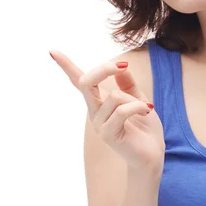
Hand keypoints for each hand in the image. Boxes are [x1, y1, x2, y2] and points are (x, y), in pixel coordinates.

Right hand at [50, 50, 165, 173]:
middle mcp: (95, 112)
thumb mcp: (138, 99)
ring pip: (113, 97)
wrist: (153, 154)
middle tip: (123, 65)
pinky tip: (147, 111)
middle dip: (104, 69)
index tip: (52, 51)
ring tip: (145, 109)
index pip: (79, 82)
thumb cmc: (145, 128)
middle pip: (86, 82)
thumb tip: (120, 67)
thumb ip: (128, 85)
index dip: (66, 66)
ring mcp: (98, 124)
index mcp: (100, 102)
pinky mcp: (107, 134)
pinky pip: (122, 110)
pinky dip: (139, 107)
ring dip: (135, 100)